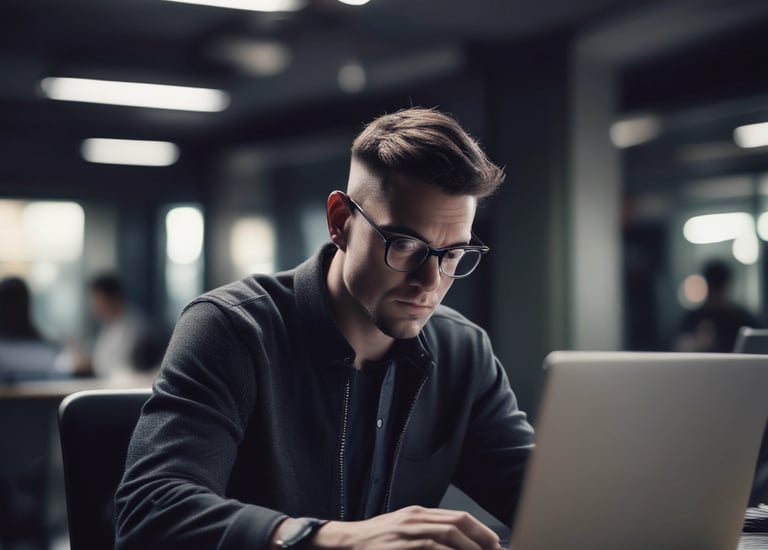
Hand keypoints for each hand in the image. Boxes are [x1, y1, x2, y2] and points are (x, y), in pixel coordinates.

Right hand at [311, 505, 502, 549]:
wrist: (349, 541)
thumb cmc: (377, 541)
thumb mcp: (404, 531)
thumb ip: (428, 534)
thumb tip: (455, 544)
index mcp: (419, 513)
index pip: (458, 517)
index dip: (480, 530)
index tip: (494, 544)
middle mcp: (416, 517)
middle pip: (457, 522)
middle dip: (481, 538)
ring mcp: (408, 529)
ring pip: (447, 533)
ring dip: (469, 547)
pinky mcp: (401, 543)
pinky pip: (431, 546)